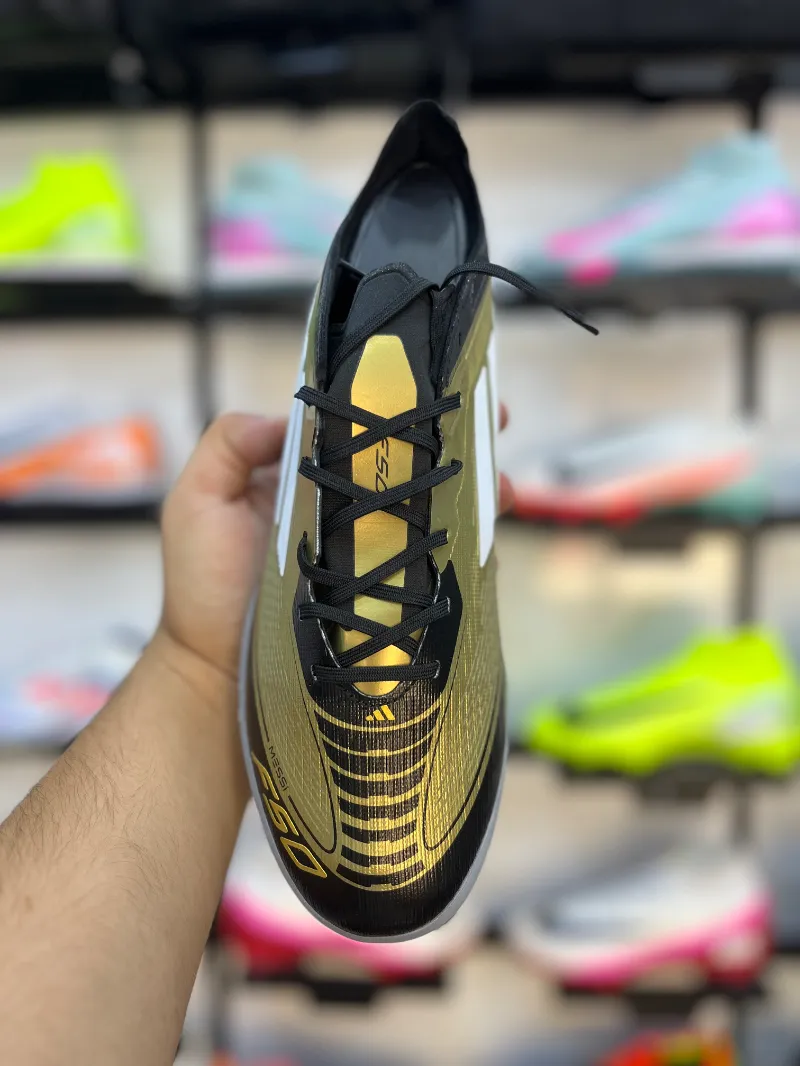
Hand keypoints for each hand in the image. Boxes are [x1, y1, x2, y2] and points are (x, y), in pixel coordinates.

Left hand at [158, 405, 513, 685]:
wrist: (219, 675)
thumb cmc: (203, 588)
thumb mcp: (197, 502)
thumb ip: (228, 445)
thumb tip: (288, 417)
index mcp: (305, 479)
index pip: (357, 431)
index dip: (396, 405)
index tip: (435, 382)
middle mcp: (345, 509)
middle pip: (406, 465)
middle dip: (454, 439)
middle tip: (492, 422)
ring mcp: (371, 553)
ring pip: (430, 509)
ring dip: (472, 489)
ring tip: (501, 481)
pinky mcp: (388, 596)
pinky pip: (433, 562)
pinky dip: (468, 544)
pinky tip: (491, 529)